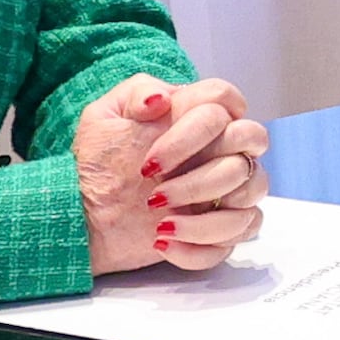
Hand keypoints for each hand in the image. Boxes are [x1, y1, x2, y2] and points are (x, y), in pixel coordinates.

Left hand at [76, 76, 269, 269]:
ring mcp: (225, 188)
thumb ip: (136, 93)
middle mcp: (218, 148)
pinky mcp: (223, 226)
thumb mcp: (104, 118)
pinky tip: (163, 244)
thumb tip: (162, 98)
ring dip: (206, 216)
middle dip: (203, 177)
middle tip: (157, 193)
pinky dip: (201, 246)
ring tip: (162, 225)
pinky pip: (239, 234)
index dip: (199, 127)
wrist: (86, 214)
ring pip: (252, 192)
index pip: (225, 100)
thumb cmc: (97, 164)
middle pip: (250, 143)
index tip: (153, 159)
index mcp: (194, 117)